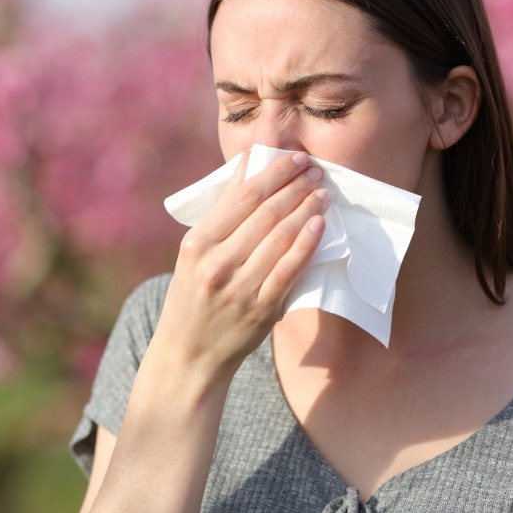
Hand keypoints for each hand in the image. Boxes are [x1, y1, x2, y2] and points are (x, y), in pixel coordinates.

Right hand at [155, 150, 329, 376]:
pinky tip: (319, 225)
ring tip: (322, 194)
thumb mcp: (194, 251)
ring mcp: (240, 287)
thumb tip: (247, 165)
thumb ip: (221, 210)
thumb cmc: (192, 294)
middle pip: (265, 214)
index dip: (275, 174)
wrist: (189, 353)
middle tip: (316, 171)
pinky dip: (307, 244)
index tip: (296, 160)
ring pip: (281, 238)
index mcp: (197, 243)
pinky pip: (290, 270)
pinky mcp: (261, 309)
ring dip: (306, 211)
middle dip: (295, 187)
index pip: (242, 196)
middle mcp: (216, 263)